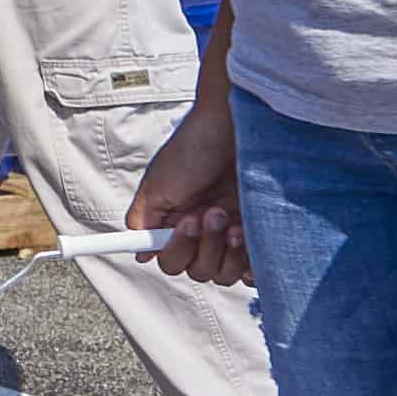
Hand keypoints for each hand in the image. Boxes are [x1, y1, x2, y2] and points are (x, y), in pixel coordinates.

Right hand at [136, 82, 247, 286]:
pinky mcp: (257, 231)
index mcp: (175, 222)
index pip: (170, 260)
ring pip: (225, 272)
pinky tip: (248, 234)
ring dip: (226, 250)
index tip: (181, 230)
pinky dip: (251, 260)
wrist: (236, 123)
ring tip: (228, 216)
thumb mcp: (158, 182)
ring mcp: (231, 232)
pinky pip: (254, 266)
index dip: (175, 252)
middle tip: (208, 213)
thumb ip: (143, 220)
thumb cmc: (197, 143)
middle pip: (197, 270)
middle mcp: (203, 231)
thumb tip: (139, 251)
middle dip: (202, 247)